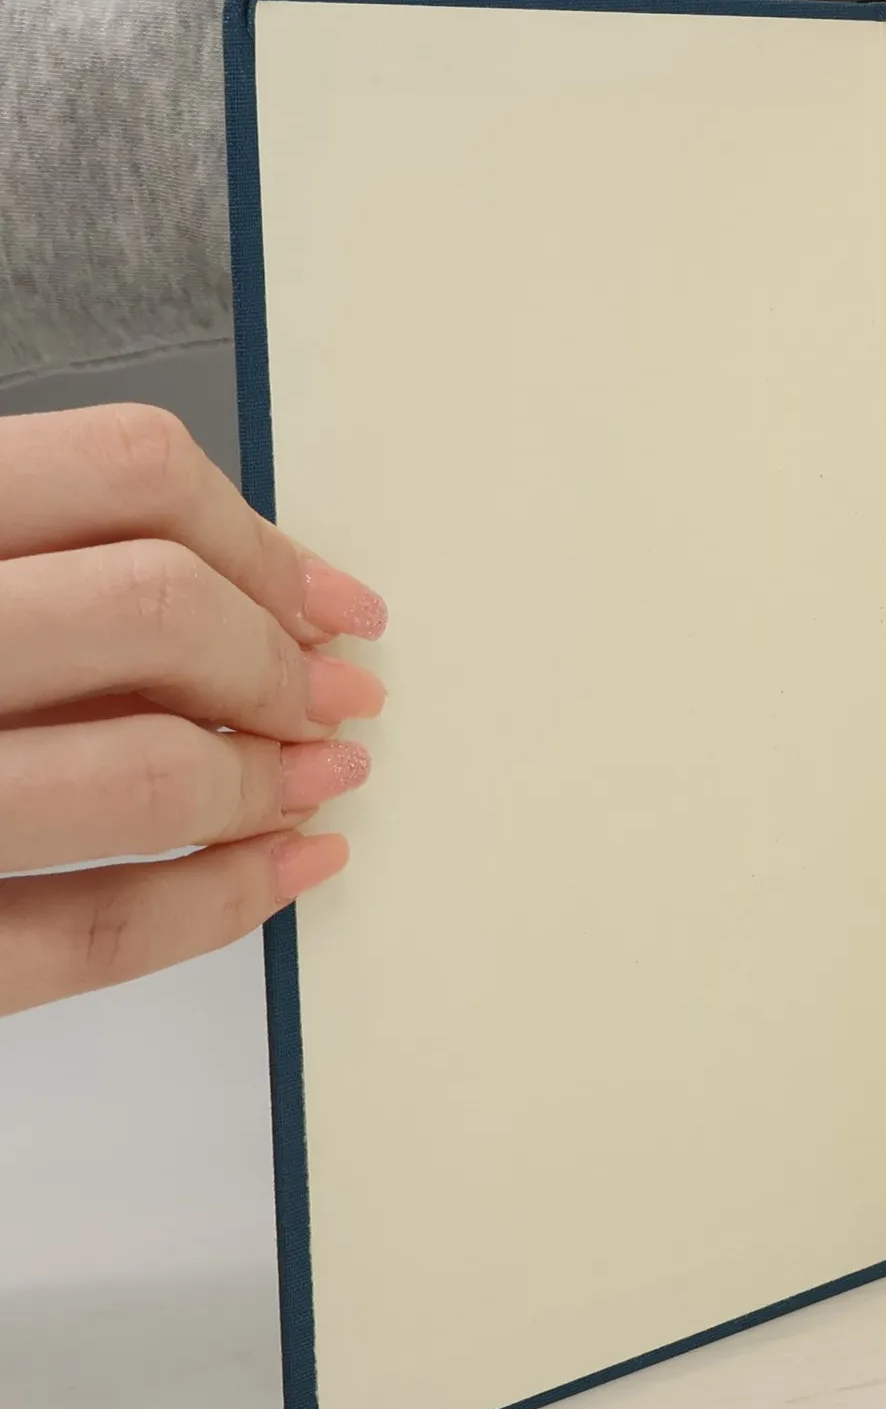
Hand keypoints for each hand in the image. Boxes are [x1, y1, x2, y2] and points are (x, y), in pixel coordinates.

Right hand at [0, 404, 386, 1017]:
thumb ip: (24, 552)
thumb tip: (244, 592)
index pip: (124, 471)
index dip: (262, 539)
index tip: (331, 600)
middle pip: (155, 610)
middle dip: (279, 661)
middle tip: (332, 698)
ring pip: (142, 773)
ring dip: (267, 781)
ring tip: (316, 781)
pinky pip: (85, 937)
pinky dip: (218, 907)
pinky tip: (282, 874)